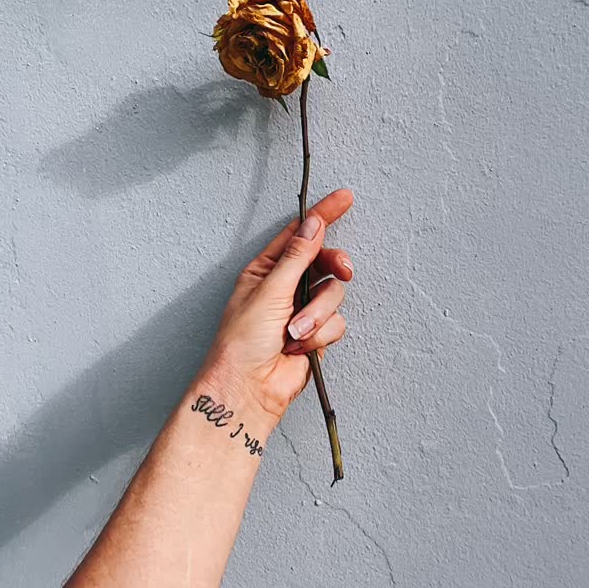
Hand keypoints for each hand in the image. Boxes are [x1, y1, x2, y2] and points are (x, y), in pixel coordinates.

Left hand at [199, 189, 353, 430]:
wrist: (248, 389)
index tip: (346, 198)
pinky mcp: (316, 334)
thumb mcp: (269, 290)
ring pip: (333, 295)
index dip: (323, 215)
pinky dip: (320, 335)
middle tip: (342, 270)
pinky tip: (299, 347)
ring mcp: (302, 310)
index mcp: (266, 269)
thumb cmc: (242, 341)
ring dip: (316, 315)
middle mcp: (286, 287)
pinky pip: (336, 323)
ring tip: (294, 332)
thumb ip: (297, 256)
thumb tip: (314, 224)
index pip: (299, 234)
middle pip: (325, 261)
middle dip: (334, 267)